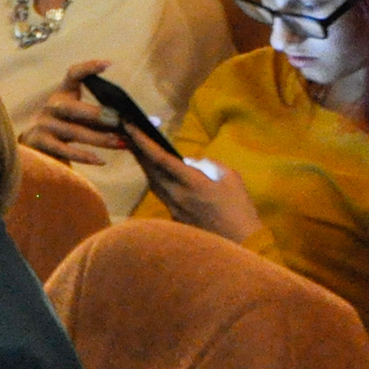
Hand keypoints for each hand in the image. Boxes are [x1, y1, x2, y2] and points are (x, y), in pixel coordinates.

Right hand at [19, 60, 127, 165]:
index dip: (88, 68)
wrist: (34, 151)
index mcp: (62, 94)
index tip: (108, 65)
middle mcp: (51, 107)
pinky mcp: (40, 143)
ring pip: (74, 131)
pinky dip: (84, 156)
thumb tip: (131, 123)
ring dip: (100, 138)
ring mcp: (44, 125)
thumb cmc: (65, 131)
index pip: (73, 75)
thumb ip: (100, 120)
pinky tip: (101, 160)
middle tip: (119, 121)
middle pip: (73, 107)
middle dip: (97, 114)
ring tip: (121, 143)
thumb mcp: (80, 120)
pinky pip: (65, 150)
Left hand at [128, 126, 263, 242]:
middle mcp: (176, 194)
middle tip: (128, 133)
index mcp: (191, 182)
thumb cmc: (239, 209)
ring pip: (152, 183)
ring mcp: (173, 208)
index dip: (142, 141)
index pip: (160, 158)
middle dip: (137, 150)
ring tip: (138, 150)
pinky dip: (156, 181)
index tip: (130, 126)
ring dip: (144, 165)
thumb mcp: (231, 178)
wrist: (241, 242)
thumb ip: (209, 165)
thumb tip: (190, 162)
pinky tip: (157, 174)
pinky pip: (161, 195)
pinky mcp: (174, 218)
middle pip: (149, 169)